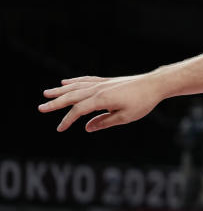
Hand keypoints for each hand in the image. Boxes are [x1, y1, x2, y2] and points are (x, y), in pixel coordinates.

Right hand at [39, 74, 162, 131]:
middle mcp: (99, 89)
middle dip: (55, 103)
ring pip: (76, 86)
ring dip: (60, 90)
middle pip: (72, 96)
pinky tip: (65, 82)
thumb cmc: (142, 102)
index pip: (78, 111)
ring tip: (46, 93)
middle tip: (40, 108)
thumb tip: (86, 127)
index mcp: (102, 99)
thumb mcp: (125, 117)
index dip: (67, 120)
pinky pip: (85, 80)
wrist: (155, 84)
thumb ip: (104, 122)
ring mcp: (102, 83)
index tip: (59, 129)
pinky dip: (74, 81)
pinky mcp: (107, 81)